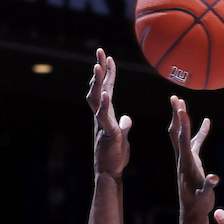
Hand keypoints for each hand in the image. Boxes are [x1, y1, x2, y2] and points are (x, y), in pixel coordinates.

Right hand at [86, 49, 131, 178]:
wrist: (110, 171)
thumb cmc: (115, 155)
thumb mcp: (122, 136)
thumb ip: (124, 125)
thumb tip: (127, 118)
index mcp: (107, 114)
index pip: (107, 89)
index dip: (108, 73)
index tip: (109, 58)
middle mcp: (101, 115)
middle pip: (98, 88)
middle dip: (99, 69)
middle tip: (100, 52)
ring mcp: (102, 123)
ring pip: (96, 99)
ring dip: (97, 82)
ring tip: (97, 67)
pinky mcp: (106, 133)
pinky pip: (103, 117)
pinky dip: (104, 105)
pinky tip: (106, 93)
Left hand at [168, 96, 218, 217]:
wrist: (192, 210)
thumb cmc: (199, 203)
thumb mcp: (205, 196)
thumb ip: (209, 186)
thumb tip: (215, 178)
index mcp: (186, 163)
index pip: (182, 139)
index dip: (182, 123)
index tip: (180, 107)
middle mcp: (183, 158)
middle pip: (177, 132)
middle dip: (176, 115)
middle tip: (175, 97)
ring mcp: (187, 158)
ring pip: (183, 134)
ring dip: (183, 119)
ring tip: (181, 102)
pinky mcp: (193, 161)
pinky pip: (196, 142)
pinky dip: (200, 132)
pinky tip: (207, 121)